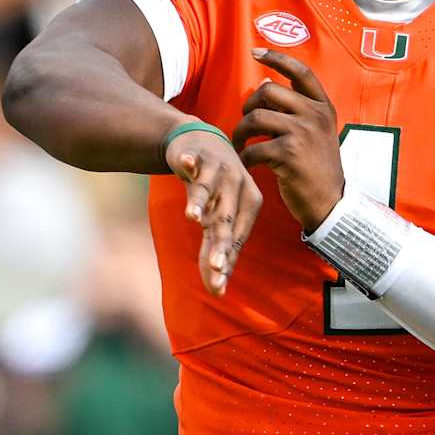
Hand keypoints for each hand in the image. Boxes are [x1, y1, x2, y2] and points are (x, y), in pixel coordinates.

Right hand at [165, 125, 262, 295]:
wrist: (203, 142)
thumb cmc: (214, 188)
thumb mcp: (216, 218)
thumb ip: (214, 250)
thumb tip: (215, 292)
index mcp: (249, 203)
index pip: (237, 237)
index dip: (226, 261)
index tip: (217, 286)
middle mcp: (236, 186)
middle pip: (226, 219)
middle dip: (220, 243)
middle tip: (215, 266)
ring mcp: (218, 168)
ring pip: (208, 189)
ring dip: (199, 201)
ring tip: (192, 216)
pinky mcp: (198, 154)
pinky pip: (193, 159)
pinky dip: (188, 161)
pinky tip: (185, 163)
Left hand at [234, 51, 344, 233]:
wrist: (330, 202)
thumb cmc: (317, 166)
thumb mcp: (315, 132)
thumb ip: (295, 107)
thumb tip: (267, 80)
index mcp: (323, 107)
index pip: (301, 71)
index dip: (277, 57)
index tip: (256, 52)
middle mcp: (315, 115)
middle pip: (268, 91)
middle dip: (249, 105)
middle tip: (246, 124)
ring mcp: (303, 133)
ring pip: (256, 117)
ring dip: (240, 131)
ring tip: (241, 144)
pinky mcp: (289, 154)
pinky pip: (253, 147)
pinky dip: (245, 156)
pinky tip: (247, 164)